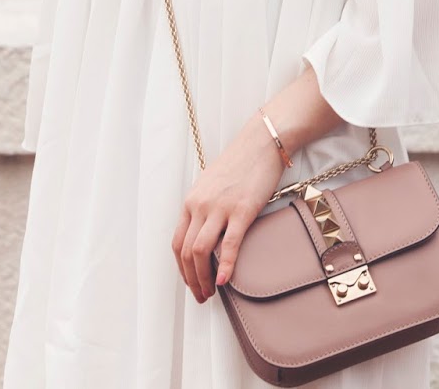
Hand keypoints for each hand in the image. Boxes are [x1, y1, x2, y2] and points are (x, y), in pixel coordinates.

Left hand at [171, 114, 285, 303]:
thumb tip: (206, 232)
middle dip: (191, 279)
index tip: (191, 282)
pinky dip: (225, 265)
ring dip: (203, 278)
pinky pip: (228, 244)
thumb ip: (205, 208)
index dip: (182, 269)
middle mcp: (200, 205)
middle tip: (201, 296)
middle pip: (186, 252)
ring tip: (210, 293)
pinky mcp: (241, 210)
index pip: (177, 243)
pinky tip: (226, 280)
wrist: (261, 143)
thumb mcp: (212, 185)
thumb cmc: (240, 163)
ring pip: (200, 251)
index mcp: (192, 201)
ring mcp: (220, 208)